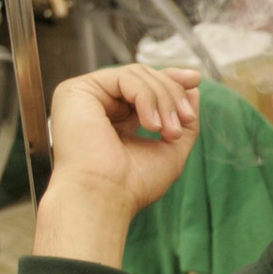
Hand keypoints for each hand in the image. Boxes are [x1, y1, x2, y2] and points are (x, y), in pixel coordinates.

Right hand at [34, 65, 200, 266]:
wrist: (106, 198)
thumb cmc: (134, 185)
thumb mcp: (172, 149)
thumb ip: (184, 120)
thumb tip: (194, 88)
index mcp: (117, 117)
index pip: (145, 85)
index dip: (171, 78)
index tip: (196, 80)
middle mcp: (99, 104)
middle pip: (145, 76)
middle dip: (173, 95)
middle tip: (184, 122)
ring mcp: (85, 96)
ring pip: (138, 75)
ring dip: (164, 100)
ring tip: (169, 132)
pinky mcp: (76, 91)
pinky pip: (125, 78)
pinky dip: (147, 98)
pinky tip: (152, 126)